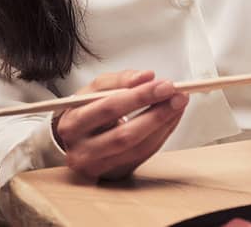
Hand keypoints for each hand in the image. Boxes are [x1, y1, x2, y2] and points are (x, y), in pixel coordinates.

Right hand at [53, 69, 187, 180]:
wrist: (75, 138)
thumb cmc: (85, 110)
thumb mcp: (93, 89)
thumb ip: (119, 80)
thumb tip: (147, 76)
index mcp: (72, 124)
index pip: (109, 108)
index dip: (140, 96)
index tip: (164, 85)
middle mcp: (81, 151)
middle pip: (124, 134)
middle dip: (156, 113)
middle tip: (177, 96)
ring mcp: (98, 167)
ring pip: (138, 148)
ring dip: (163, 124)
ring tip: (178, 105)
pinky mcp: (115, 173)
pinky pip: (144, 155)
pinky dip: (161, 134)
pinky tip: (171, 118)